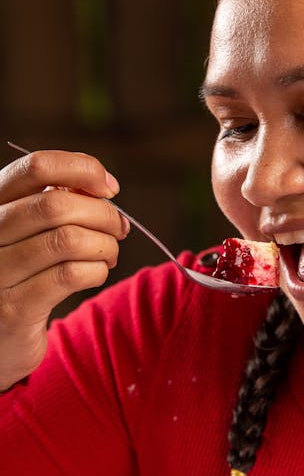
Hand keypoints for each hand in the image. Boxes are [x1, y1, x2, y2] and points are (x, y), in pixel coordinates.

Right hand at [0, 149, 129, 390]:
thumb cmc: (25, 273)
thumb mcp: (33, 229)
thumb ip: (61, 200)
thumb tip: (103, 185)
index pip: (36, 166)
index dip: (83, 169)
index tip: (109, 188)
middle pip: (57, 204)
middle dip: (103, 214)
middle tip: (119, 229)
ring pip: (69, 239)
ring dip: (104, 245)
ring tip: (108, 254)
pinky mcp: (13, 308)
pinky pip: (71, 275)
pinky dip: (97, 271)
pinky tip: (96, 273)